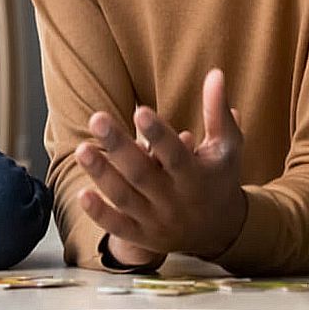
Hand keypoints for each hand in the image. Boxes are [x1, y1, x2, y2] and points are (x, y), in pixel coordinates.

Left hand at [76, 68, 247, 262]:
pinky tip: (81, 194)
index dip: (158, 134)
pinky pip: (119, 227)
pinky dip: (100, 214)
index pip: (175, 154)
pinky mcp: (142, 236)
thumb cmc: (219, 177)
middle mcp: (175, 201)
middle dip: (119, 147)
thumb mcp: (226, 146)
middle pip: (142, 174)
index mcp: (196, 177)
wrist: (221, 231)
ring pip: (126, 199)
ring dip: (103, 176)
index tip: (139, 109)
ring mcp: (157, 221)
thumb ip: (217, 112)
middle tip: (97, 118)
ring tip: (82, 149)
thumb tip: (215, 73)